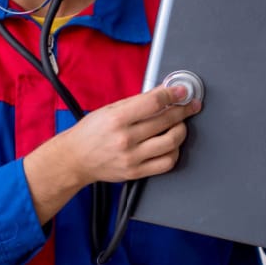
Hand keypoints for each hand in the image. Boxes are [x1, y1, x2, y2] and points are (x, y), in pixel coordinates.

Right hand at [24, 84, 200, 222]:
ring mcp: (132, 158)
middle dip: (183, 110)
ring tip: (180, 124)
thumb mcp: (109, 109)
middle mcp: (125, 139)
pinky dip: (174, 151)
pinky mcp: (136, 172)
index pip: (153, 103)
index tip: (182, 92)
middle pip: (166, 121)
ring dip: (181, 130)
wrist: (76, 159)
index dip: (173, 95)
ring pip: (171, 143)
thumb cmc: (91, 132)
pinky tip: (171, 144)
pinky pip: (166, 163)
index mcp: (117, 119)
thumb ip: (137, 102)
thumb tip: (162, 93)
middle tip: (189, 105)